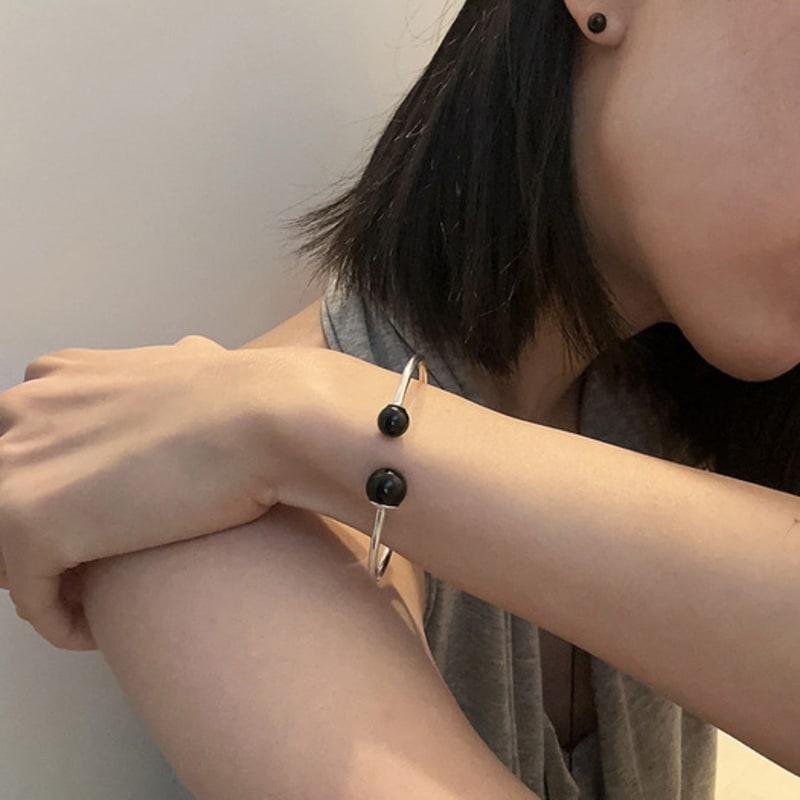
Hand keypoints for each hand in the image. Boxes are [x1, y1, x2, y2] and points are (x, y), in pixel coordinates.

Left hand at [0, 335, 283, 650]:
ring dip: (43, 580)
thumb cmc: (243, 395)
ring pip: (4, 549)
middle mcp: (24, 411)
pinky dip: (58, 621)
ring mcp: (17, 466)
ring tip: (87, 602)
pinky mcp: (29, 525)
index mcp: (59, 376)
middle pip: (5, 493)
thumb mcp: (190, 360)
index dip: (55, 491)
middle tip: (81, 569)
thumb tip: (190, 359)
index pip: (23, 447)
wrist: (264, 419)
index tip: (89, 522)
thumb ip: (162, 369)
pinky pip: (29, 595)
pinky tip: (93, 629)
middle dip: (38, 536)